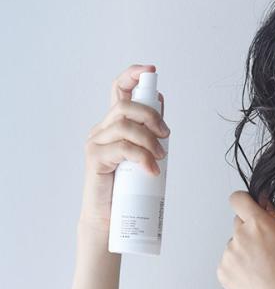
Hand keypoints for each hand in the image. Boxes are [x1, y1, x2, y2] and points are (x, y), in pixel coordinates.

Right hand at [79, 64, 170, 233]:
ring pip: (126, 126)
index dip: (133, 76)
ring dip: (150, 141)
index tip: (151, 71)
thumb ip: (150, 130)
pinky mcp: (95, 158)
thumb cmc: (129, 186)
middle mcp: (103, 129)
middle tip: (165, 136)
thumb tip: (160, 100)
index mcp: (115, 124)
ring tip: (159, 159)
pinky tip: (151, 169)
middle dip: (152, 116)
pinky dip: (142, 157)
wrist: (111, 218)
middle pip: (126, 106)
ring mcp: (96, 142)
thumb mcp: (145, 152)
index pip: (120, 90)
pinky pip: (122, 147)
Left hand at [216, 190, 274, 288]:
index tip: (249, 209)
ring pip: (234, 244)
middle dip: (249, 231)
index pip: (238, 199)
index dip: (243, 202)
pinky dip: (238, 266)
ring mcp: (228, 253)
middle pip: (238, 223)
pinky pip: (229, 260)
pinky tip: (253, 277)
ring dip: (244, 251)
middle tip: (265, 249)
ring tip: (261, 269)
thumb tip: (263, 203)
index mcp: (259, 224)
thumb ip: (274, 218)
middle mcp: (240, 235)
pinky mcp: (222, 269)